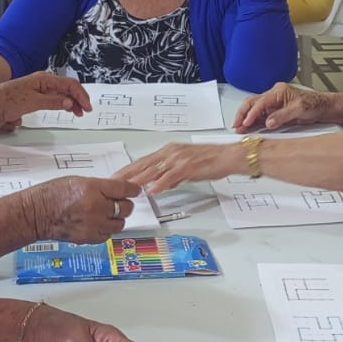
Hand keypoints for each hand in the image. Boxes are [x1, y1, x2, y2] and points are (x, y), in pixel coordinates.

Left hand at [0, 73, 91, 131]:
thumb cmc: (6, 101)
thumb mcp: (31, 102)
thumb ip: (52, 101)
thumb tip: (70, 102)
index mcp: (43, 79)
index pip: (69, 84)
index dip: (81, 95)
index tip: (87, 107)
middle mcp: (42, 82)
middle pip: (67, 87)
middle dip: (79, 98)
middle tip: (86, 111)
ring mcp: (39, 90)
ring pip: (62, 93)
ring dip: (72, 101)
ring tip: (78, 112)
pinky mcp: (34, 98)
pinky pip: (54, 98)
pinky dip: (63, 103)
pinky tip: (66, 109)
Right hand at [23, 176, 138, 242]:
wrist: (36, 213)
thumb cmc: (52, 195)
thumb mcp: (78, 181)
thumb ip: (99, 186)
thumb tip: (116, 189)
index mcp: (92, 188)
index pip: (123, 189)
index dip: (132, 189)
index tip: (136, 190)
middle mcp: (95, 207)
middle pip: (126, 208)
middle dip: (125, 204)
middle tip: (120, 202)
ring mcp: (93, 224)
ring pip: (119, 224)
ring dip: (116, 218)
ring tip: (107, 214)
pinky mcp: (89, 238)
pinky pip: (108, 235)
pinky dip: (106, 230)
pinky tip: (98, 224)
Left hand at [116, 142, 244, 193]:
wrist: (229, 156)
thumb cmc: (211, 160)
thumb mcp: (187, 166)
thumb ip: (173, 174)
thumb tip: (162, 184)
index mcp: (169, 151)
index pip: (144, 161)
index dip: (129, 169)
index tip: (116, 176)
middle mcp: (171, 152)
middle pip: (144, 164)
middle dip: (127, 174)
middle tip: (113, 182)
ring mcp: (179, 159)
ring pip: (154, 170)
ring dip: (139, 179)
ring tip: (126, 187)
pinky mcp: (189, 166)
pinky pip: (171, 176)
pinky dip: (161, 183)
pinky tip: (152, 190)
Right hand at [233, 82, 334, 131]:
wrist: (323, 108)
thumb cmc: (314, 104)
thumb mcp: (299, 109)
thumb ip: (283, 115)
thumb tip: (269, 122)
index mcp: (278, 91)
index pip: (260, 102)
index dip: (251, 113)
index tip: (246, 123)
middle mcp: (273, 96)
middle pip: (252, 103)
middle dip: (242, 114)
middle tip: (236, 125)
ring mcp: (273, 104)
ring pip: (253, 109)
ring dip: (245, 118)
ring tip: (239, 128)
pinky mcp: (274, 112)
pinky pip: (260, 116)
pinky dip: (252, 122)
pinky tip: (248, 128)